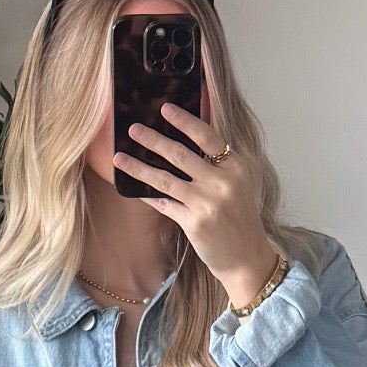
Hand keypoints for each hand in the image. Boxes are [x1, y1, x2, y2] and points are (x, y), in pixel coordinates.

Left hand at [112, 103, 278, 308]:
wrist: (246, 257)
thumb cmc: (239, 219)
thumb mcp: (237, 185)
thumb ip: (217, 164)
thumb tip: (185, 143)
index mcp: (235, 167)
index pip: (207, 136)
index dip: (184, 121)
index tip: (165, 109)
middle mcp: (222, 182)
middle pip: (181, 154)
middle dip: (153, 139)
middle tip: (133, 128)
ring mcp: (207, 203)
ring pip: (165, 178)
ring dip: (139, 167)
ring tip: (120, 157)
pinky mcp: (194, 223)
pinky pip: (164, 204)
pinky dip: (147, 195)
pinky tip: (132, 188)